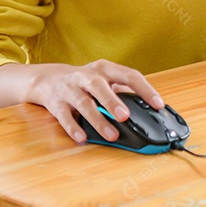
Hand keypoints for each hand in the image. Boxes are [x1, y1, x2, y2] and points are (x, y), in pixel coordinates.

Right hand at [23, 60, 163, 143]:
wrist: (47, 79)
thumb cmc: (84, 81)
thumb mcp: (105, 79)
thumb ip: (123, 90)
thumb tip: (147, 109)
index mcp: (105, 68)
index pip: (129, 75)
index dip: (145, 89)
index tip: (158, 104)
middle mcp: (86, 76)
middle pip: (99, 86)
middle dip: (112, 101)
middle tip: (125, 116)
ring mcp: (69, 89)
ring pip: (83, 103)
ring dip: (98, 119)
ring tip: (111, 134)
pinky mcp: (55, 103)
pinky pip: (64, 116)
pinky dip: (73, 127)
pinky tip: (82, 137)